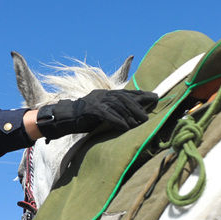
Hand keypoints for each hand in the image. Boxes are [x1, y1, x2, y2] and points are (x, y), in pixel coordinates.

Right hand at [35, 90, 157, 138]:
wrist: (65, 118)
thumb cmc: (84, 117)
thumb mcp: (102, 111)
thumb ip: (114, 110)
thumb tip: (131, 116)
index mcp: (106, 93)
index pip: (126, 92)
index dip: (141, 94)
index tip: (155, 97)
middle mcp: (102, 94)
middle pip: (124, 98)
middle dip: (138, 106)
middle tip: (147, 116)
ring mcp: (96, 101)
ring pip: (117, 105)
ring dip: (130, 115)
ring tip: (140, 123)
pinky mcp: (91, 110)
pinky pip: (107, 115)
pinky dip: (117, 121)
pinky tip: (125, 127)